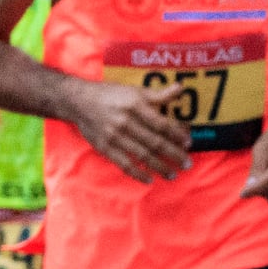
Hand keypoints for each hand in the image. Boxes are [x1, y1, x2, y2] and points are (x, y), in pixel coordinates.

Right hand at [66, 77, 195, 182]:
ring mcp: (114, 137)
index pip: (161, 124)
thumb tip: (180, 89)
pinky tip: (149, 179)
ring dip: (159, 167)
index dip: (176, 135)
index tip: (188, 143)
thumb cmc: (110, 94)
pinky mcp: (105, 148)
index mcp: (135, 106)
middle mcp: (125, 122)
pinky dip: (137, 174)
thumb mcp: (134, 91)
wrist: (79, 101)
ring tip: (172, 174)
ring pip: (142, 155)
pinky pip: (124, 164)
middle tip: (187, 164)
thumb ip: (158, 94)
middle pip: (154, 142)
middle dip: (173, 154)